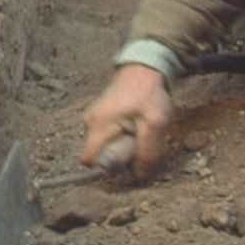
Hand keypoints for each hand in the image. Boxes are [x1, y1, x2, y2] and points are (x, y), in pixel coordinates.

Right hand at [79, 63, 173, 178]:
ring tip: (140, 133)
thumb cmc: (149, 95)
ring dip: (123, 146)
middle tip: (139, 146)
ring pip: (105, 145)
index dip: (106, 169)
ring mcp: (94, 117)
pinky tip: (136, 127)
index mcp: (97, 125)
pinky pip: (109, 135)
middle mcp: (90, 121)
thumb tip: (140, 176)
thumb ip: (147, 153)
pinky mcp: (102, 115)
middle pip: (99, 154)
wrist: (146, 69)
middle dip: (119, 157)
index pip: (89, 160)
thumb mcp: (155, 126)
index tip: (126, 165)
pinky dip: (122, 137)